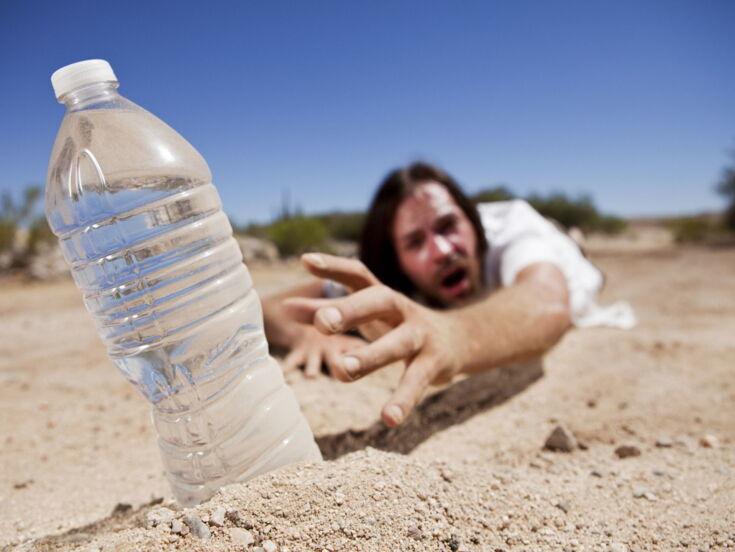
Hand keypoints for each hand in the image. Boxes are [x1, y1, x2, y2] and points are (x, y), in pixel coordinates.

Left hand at [285, 253, 466, 426]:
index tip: (305, 261)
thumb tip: (287, 308)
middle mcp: (402, 309)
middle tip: (321, 323)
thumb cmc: (397, 324)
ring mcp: (421, 336)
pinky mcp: (435, 363)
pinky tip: (387, 419)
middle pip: (379, 301)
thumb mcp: (365, 315)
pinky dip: (403, 400)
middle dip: (351, 310)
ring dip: (370, 356)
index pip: (358, 273)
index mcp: (382, 295)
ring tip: (341, 371)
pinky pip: (417, 382)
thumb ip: (327, 311)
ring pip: (397, 344)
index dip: (333, 266)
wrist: (457, 339)